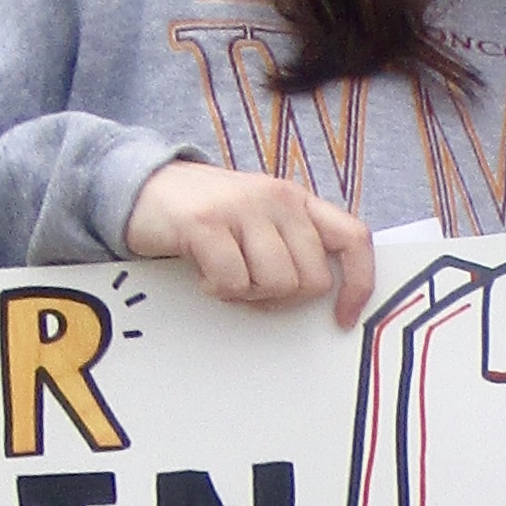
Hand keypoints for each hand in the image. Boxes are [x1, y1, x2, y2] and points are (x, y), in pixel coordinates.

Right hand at [126, 157, 374, 325]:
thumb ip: (293, 248)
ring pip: (276, 283)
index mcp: (298, 201)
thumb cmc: (209, 216)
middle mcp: (278, 198)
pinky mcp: (206, 222)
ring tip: (227, 275)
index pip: (354, 238)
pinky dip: (218, 290)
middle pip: (312, 279)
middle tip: (252, 287)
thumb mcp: (261, 223)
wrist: (146, 188)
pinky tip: (205, 274)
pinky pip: (233, 282)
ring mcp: (243, 207)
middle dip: (283, 298)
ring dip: (248, 294)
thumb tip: (325, 298)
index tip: (342, 317)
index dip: (359, 283)